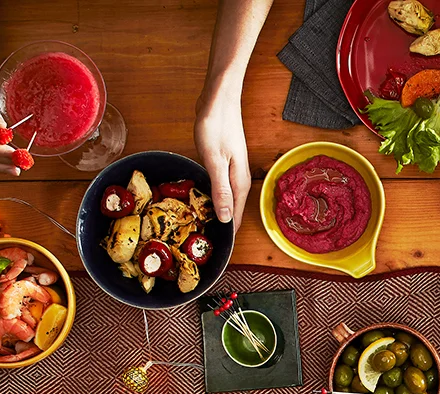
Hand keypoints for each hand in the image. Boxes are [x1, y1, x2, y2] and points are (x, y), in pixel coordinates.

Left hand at [195, 92, 250, 230]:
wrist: (220, 98)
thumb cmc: (216, 125)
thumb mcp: (215, 160)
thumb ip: (220, 190)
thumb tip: (226, 218)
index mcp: (238, 183)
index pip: (236, 219)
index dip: (227, 236)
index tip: (214, 250)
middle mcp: (238, 180)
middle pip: (232, 212)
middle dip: (220, 228)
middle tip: (202, 243)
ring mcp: (232, 171)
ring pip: (226, 200)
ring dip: (216, 213)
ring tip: (201, 227)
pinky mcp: (225, 164)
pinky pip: (220, 189)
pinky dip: (212, 198)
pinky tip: (201, 200)